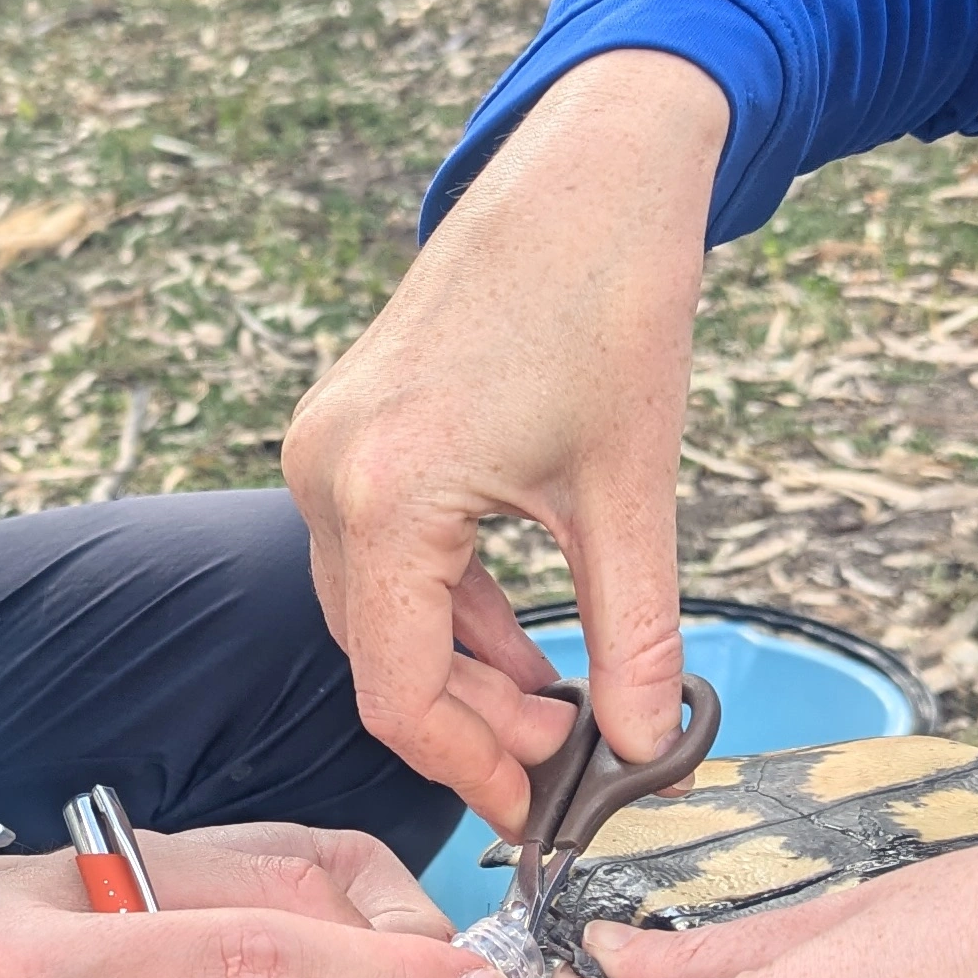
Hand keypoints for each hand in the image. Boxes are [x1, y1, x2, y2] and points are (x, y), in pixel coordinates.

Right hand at [284, 48, 726, 833]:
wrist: (588, 168)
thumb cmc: (609, 299)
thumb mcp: (633, 487)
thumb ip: (633, 633)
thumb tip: (650, 750)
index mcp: (386, 491)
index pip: (398, 689)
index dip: (469, 768)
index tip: (538, 810)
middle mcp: (328, 471)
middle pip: (378, 658)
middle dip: (470, 726)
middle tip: (565, 763)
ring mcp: (327, 446)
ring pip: (376, 612)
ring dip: (459, 670)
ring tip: (558, 707)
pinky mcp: (348, 429)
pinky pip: (382, 555)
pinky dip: (446, 608)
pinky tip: (522, 639)